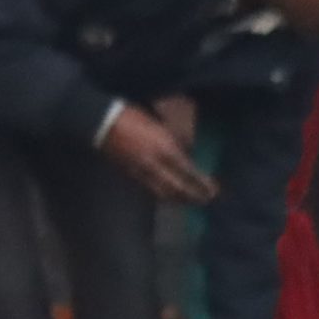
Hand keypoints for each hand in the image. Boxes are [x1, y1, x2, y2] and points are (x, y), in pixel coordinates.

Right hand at [100, 104, 217, 205]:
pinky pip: (150, 189)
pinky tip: (168, 195)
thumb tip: (187, 153)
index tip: (213, 191)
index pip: (188, 172)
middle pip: (176, 188)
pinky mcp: (131, 174)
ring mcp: (141, 172)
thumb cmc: (135, 116)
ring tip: (188, 202)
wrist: (105, 123)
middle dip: (191, 197)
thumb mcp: (162, 125)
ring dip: (177, 199)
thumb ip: (175, 141)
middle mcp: (154, 165)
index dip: (201, 184)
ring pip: (162, 192)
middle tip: (205, 201)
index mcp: (165, 149)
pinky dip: (162, 194)